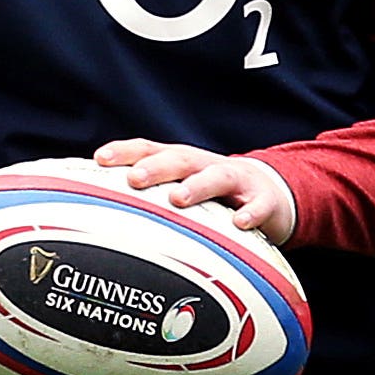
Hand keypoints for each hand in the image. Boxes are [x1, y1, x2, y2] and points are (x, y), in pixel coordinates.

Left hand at [94, 139, 296, 243]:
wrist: (275, 195)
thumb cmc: (217, 197)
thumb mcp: (187, 189)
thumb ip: (153, 200)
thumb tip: (102, 214)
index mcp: (185, 163)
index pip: (152, 150)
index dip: (126, 152)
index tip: (100, 159)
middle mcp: (208, 166)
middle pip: (181, 159)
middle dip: (157, 166)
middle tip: (134, 178)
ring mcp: (239, 181)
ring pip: (218, 177)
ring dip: (197, 186)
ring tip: (178, 198)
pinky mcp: (266, 201)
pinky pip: (259, 206)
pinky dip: (250, 213)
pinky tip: (239, 224)